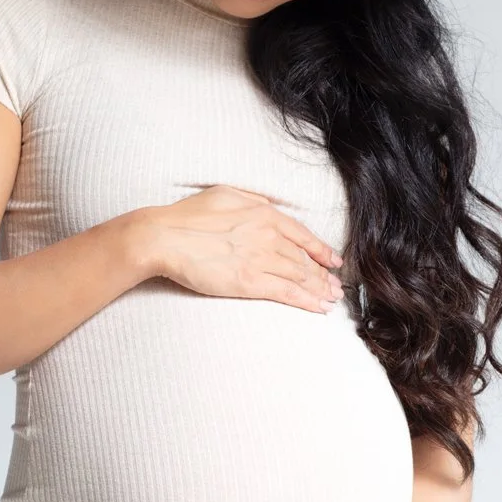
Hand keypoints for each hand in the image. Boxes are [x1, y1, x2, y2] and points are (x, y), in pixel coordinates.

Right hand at [139, 185, 344, 314]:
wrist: (165, 237)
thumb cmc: (188, 216)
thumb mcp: (226, 194)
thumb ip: (253, 201)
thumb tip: (270, 207)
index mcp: (264, 214)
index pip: (303, 236)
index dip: (321, 251)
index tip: (333, 261)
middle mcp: (268, 236)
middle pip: (305, 259)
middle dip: (324, 275)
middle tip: (336, 287)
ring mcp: (260, 260)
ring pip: (300, 277)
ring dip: (320, 290)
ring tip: (332, 300)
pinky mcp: (249, 282)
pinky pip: (286, 292)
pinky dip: (306, 301)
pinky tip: (318, 307)